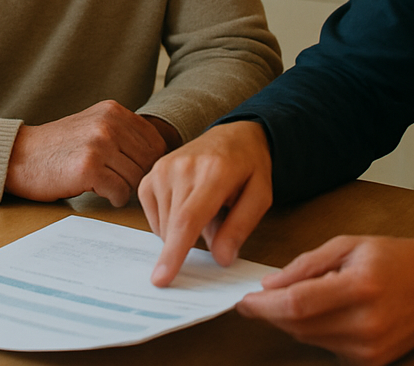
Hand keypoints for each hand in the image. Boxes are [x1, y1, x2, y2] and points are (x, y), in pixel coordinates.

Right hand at [4, 100, 167, 205]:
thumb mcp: (93, 125)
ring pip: (136, 177)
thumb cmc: (58, 147)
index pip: (155, 141)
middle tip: (123, 185)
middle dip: (139, 178)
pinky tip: (100, 193)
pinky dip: (114, 197)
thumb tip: (157, 157)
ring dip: (126, 188)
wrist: (19, 156)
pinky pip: (120, 191)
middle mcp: (109, 123)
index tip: (138, 173)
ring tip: (108, 187)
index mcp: (114, 111)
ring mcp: (100, 144)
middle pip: (149, 161)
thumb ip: (122, 133)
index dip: (150, 163)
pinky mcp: (89, 167)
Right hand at [139, 120, 272, 285]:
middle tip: (212, 229)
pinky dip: (168, 222)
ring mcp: (163, 167)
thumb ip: (240, 227)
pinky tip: (187, 207)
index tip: (161, 279)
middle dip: (183, 248)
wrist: (234, 134)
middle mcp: (183, 167)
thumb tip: (221, 259)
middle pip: (172, 226)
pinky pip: (152, 215)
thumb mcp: (260, 196)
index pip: (188, 218)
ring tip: (205, 209)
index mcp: (214, 172)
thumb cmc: (249, 168)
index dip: (174, 252)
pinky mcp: (152, 173)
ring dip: (180, 233)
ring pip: (163, 224)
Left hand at [236, 235, 413, 365]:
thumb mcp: (350, 244)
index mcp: (360, 287)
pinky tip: (324, 311)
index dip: (264, 306)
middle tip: (260, 297)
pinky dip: (316, 330)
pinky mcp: (372, 363)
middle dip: (272, 313)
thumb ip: (307, 264)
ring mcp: (369, 350)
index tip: (243, 301)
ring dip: (292, 321)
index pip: (298, 304)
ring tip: (297, 297)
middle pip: (299, 326)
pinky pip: (327, 347)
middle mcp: (365, 325)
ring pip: (309, 339)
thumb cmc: (396, 257)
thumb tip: (271, 285)